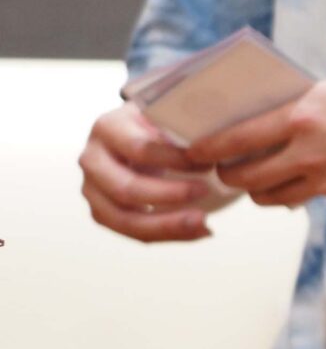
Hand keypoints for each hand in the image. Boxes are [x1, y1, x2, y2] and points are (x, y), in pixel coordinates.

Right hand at [78, 103, 219, 241]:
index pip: (139, 149)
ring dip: (167, 225)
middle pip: (126, 189)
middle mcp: (92, 158)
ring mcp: (93, 188)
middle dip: (170, 196)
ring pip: (124, 219)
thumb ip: (182, 124)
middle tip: (206, 192)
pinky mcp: (103, 211)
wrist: (139, 134)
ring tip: (204, 223)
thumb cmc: (159, 124)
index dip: (176, 160)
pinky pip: (133, 232)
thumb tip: (209, 143)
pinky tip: (199, 230)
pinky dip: (168, 234)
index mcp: (107, 127)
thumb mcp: (167, 113)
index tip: (210, 162)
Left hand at [192, 62, 325, 212]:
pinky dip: (315, 192)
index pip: (235, 137)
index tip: (192, 151)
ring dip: (263, 192)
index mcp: (304, 115)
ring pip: (276, 198)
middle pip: (246, 177)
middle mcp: (310, 152)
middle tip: (228, 170)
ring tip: (265, 181)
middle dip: (229, 176)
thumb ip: (315, 92)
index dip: (205, 148)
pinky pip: (319, 199)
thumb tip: (293, 100)